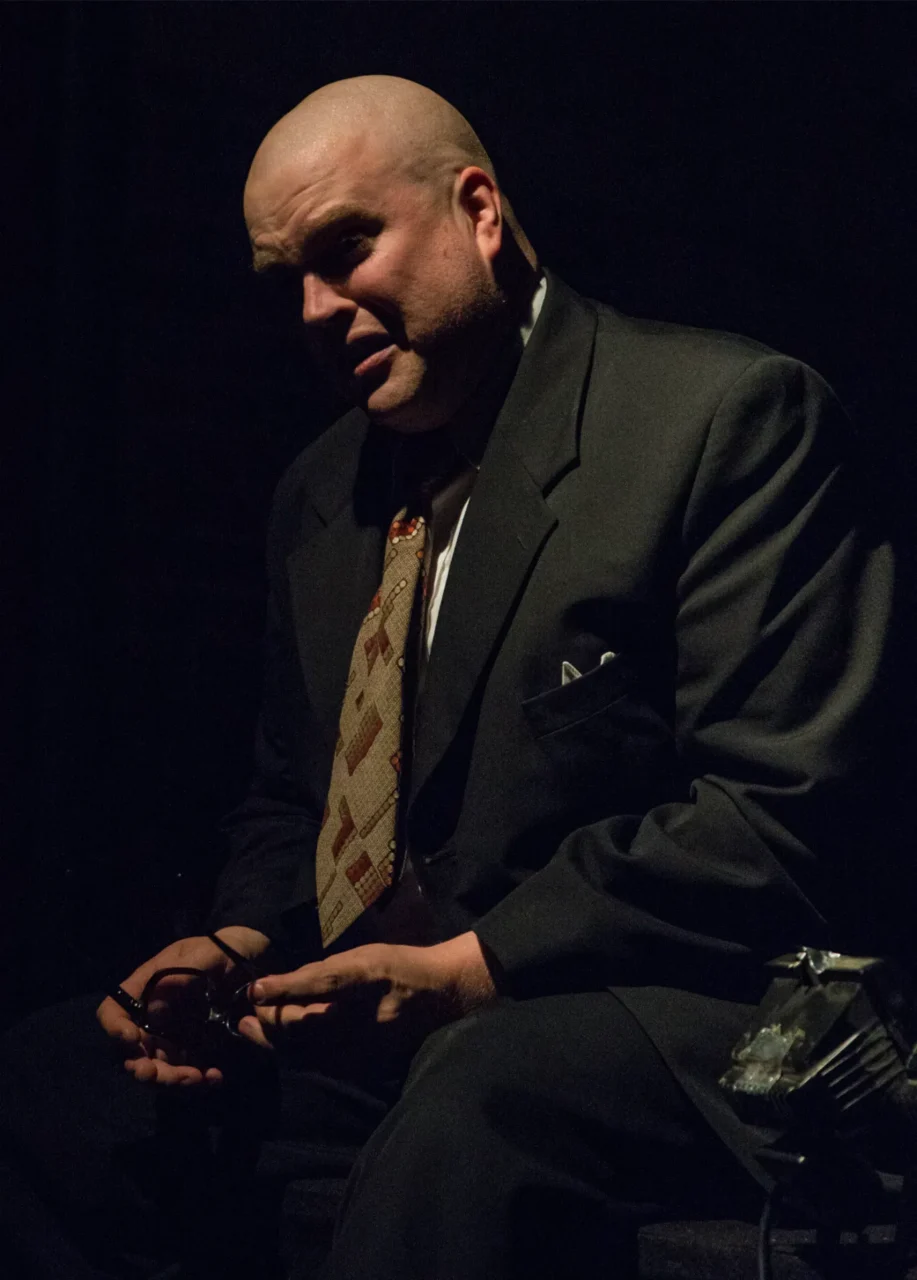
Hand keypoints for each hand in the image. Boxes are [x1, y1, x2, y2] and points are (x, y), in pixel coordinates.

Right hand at [97, 926, 270, 1086]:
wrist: (248, 964)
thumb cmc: (219, 952)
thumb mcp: (204, 955)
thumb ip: (182, 974)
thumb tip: (156, 999)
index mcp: (144, 990)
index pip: (112, 1011)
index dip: (115, 1029)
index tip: (134, 1040)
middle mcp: (149, 1018)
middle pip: (132, 1053)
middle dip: (145, 1070)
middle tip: (163, 1076)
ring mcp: (168, 1037)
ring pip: (157, 1071)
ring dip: (173, 1082)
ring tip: (199, 1078)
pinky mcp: (190, 1051)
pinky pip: (184, 1074)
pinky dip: (196, 1081)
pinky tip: (214, 1077)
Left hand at [238, 932, 496, 1062]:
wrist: (440, 996)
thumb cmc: (398, 966)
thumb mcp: (362, 956)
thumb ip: (323, 973)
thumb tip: (281, 985)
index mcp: (371, 980)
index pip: (323, 986)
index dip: (287, 988)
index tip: (255, 989)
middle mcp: (370, 1018)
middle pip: (310, 1027)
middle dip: (272, 1023)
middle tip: (245, 1017)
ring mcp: (369, 1048)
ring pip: (311, 1052)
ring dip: (277, 1043)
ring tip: (251, 1031)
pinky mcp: (366, 1066)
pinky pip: (322, 1065)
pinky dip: (297, 1055)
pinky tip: (281, 1046)